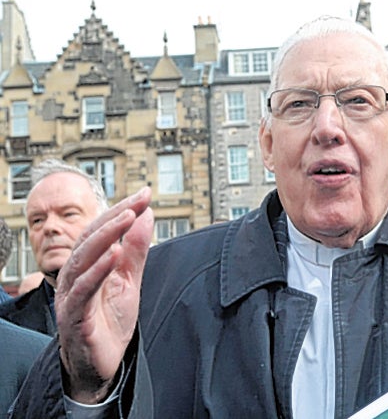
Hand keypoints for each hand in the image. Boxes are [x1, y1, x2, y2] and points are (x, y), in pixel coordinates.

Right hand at [55, 187, 153, 403]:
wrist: (102, 364)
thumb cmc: (110, 321)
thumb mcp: (130, 281)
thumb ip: (136, 251)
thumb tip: (145, 216)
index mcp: (89, 264)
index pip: (103, 229)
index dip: (123, 209)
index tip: (145, 193)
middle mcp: (76, 275)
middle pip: (90, 237)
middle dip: (115, 216)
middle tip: (138, 201)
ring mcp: (72, 294)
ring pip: (83, 258)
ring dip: (107, 236)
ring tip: (128, 217)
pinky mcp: (74, 315)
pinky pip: (84, 288)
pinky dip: (99, 270)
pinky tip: (115, 255)